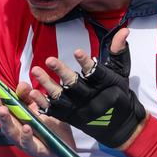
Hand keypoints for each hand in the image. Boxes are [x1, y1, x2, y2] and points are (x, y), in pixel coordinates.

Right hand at [0, 76, 75, 156]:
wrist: (61, 149)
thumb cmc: (46, 126)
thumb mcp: (38, 106)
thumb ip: (28, 96)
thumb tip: (21, 85)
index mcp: (12, 116)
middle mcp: (13, 128)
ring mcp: (22, 140)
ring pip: (10, 130)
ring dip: (5, 120)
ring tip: (3, 109)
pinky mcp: (35, 149)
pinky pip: (28, 143)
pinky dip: (26, 135)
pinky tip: (26, 127)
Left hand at [30, 29, 147, 148]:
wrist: (120, 126)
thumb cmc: (119, 94)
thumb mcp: (121, 72)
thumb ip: (118, 52)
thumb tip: (123, 30)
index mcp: (105, 86)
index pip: (95, 73)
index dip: (85, 62)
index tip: (76, 51)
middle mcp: (92, 99)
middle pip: (75, 86)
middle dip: (61, 72)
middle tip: (49, 59)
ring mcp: (80, 111)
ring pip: (61, 99)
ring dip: (47, 85)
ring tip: (35, 70)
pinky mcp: (71, 119)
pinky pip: (55, 112)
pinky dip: (43, 103)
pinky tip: (32, 92)